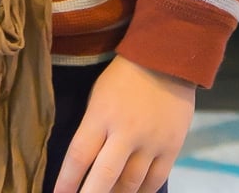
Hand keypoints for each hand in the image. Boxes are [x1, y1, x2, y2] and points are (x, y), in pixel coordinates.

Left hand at [53, 54, 194, 192]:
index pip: (79, 155)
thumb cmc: (124, 76)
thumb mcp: (98, 94)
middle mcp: (125, 132)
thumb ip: (93, 127)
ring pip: (131, 184)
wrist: (166, 59)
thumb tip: (86, 162)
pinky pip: (155, 181)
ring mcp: (151, 142)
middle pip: (105, 176)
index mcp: (101, 115)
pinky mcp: (171, 147)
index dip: (67, 181)